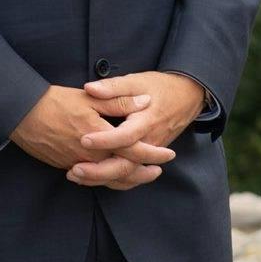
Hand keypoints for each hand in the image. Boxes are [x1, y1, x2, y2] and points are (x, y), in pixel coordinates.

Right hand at [8, 84, 176, 188]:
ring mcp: (77, 163)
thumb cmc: (55, 101)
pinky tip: (112, 174)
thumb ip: (119, 101)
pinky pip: (92, 179)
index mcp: (99, 135)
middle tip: (158, 171)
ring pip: (108, 179)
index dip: (152, 153)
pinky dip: (106, 179)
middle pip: (123, 170)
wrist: (22, 114)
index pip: (133, 149)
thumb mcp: (89, 97)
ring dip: (126, 178)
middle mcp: (90, 155)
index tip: (167, 154)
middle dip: (143, 172)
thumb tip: (145, 103)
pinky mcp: (66, 166)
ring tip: (140, 175)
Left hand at [64, 71, 203, 189]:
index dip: (105, 140)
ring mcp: (149, 152)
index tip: (84, 140)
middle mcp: (149, 142)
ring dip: (102, 179)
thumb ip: (113, 87)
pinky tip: (92, 179)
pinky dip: (112, 180)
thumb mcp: (137, 81)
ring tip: (76, 176)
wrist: (186, 97)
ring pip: (127, 174)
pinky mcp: (147, 157)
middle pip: (126, 165)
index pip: (125, 136)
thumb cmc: (159, 87)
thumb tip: (89, 88)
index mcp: (146, 122)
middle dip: (99, 171)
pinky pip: (130, 174)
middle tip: (74, 170)